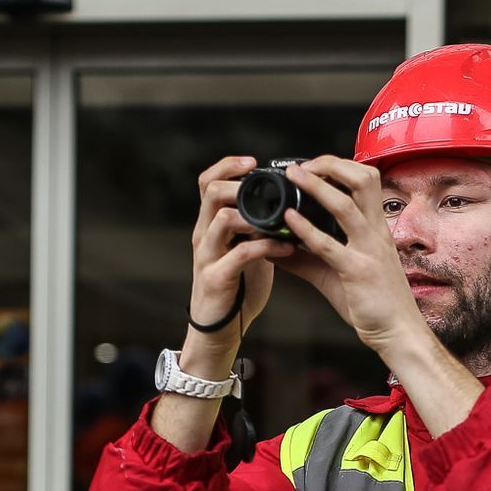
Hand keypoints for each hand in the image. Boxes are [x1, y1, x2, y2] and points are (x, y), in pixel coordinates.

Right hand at [184, 155, 297, 374]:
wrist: (220, 329)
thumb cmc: (237, 287)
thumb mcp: (246, 249)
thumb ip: (257, 228)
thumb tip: (285, 208)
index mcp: (210, 225)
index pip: (207, 182)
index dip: (227, 166)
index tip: (253, 161)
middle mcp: (204, 235)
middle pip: (210, 192)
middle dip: (238, 182)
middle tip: (266, 185)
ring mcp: (207, 255)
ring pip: (221, 219)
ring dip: (254, 215)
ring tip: (280, 219)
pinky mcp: (216, 278)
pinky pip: (240, 254)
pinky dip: (266, 247)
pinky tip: (287, 249)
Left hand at [273, 156, 428, 356]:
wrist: (399, 333)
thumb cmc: (375, 304)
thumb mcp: (339, 273)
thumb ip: (307, 257)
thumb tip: (274, 247)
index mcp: (376, 228)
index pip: (365, 181)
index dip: (339, 166)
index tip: (311, 166)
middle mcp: (375, 233)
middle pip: (363, 179)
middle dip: (331, 164)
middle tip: (302, 165)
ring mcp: (369, 251)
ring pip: (346, 206)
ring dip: (316, 186)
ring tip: (293, 175)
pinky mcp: (358, 272)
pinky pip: (330, 245)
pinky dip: (306, 229)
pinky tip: (288, 219)